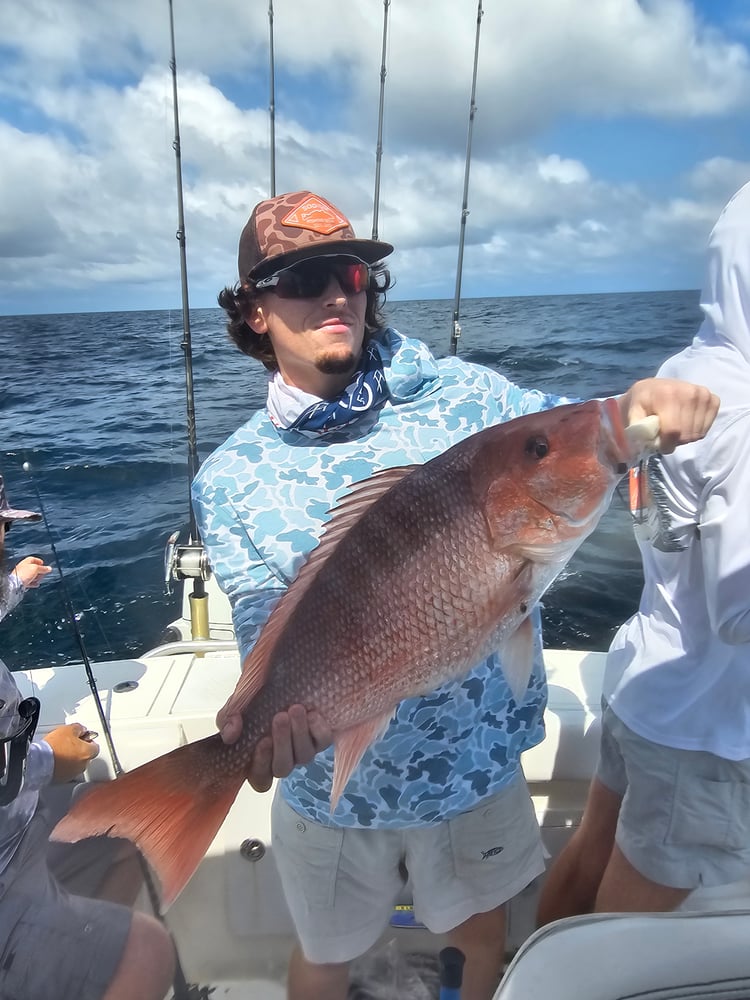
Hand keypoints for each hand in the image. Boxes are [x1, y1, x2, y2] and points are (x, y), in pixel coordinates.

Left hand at [13, 557, 51, 588]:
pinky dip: (33, 583)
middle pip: (34, 568)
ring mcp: (22, 574)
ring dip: (37, 578)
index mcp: (26, 561)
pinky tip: (36, 584)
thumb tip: (49, 568)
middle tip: (43, 573)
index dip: (39, 561)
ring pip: (32, 575)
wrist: (15, 583)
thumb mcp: (36, 568)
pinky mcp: (22, 581)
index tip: (44, 564)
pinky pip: (29, 581)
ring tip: (38, 579)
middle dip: (39, 571)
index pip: (33, 559)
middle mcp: (23, 567)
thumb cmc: (23, 573)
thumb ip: (43, 568)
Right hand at [43, 723, 99, 782]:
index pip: (95, 747)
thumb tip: (81, 730)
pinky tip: (56, 760)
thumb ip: (79, 728)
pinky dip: (63, 766)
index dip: (88, 740)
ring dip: (71, 759)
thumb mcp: (69, 729)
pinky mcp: (62, 779)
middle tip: (70, 743)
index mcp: (88, 753)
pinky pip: (66, 771)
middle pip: (86, 756)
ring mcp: (73, 774)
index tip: (83, 737)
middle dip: (80, 750)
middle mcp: (83, 765)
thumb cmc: (54, 747)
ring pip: (76, 764)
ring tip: (61, 751)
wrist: (39, 762)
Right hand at [216, 700, 331, 792]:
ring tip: (295, 709)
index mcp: (258, 758)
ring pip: (304, 756)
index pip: (260, 779)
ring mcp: (302, 750)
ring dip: (299, 733)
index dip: (261, 765)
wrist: (278, 680)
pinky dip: (318, 729)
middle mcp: (282, 758)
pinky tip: (312, 714)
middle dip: (282, 743)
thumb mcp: (237, 706)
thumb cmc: (255, 699)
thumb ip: (228, 718)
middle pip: (283, 768)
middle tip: (279, 717)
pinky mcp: (320, 738)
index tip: (261, 741)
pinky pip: (323, 741)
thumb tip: (231, 733)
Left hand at [617, 378, 718, 453]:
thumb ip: (637, 429)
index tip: (659, 444)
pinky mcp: (713, 399)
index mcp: (667, 394)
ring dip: (684, 437)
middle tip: (664, 434)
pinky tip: (685, 422)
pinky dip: (695, 431)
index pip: (673, 431)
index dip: (666, 444)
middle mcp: (689, 391)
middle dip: (674, 441)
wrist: (653, 389)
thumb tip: (642, 443)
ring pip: (697, 434)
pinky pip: (706, 429)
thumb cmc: (642, 404)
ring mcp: (703, 394)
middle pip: (686, 435)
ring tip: (673, 426)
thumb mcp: (632, 414)